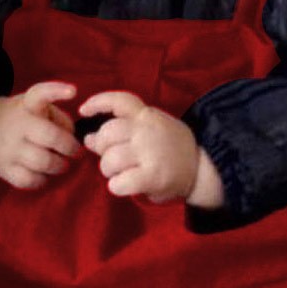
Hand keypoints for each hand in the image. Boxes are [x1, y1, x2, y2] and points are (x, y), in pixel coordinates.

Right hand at [0, 81, 82, 189]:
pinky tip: (42, 173)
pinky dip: (42, 179)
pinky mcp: (3, 168)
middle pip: (50, 136)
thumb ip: (60, 119)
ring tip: (60, 163)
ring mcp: (7, 147)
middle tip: (74, 151)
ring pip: (43, 162)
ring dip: (59, 165)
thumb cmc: (25, 119)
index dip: (56, 91)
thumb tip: (71, 138)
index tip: (73, 91)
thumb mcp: (39, 108)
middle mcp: (16, 124)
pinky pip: (31, 180)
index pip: (40, 93)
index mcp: (27, 105)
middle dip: (69, 147)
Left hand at [79, 90, 202, 203]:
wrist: (203, 170)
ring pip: (109, 159)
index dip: (98, 102)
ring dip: (109, 170)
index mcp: (147, 116)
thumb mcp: (149, 130)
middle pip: (106, 133)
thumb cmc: (170, 149)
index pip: (119, 101)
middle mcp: (147, 131)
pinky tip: (124, 186)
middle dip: (101, 148)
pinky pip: (120, 182)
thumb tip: (89, 138)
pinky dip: (117, 186)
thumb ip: (122, 130)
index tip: (83, 110)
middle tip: (111, 158)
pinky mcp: (153, 177)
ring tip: (120, 174)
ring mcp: (150, 153)